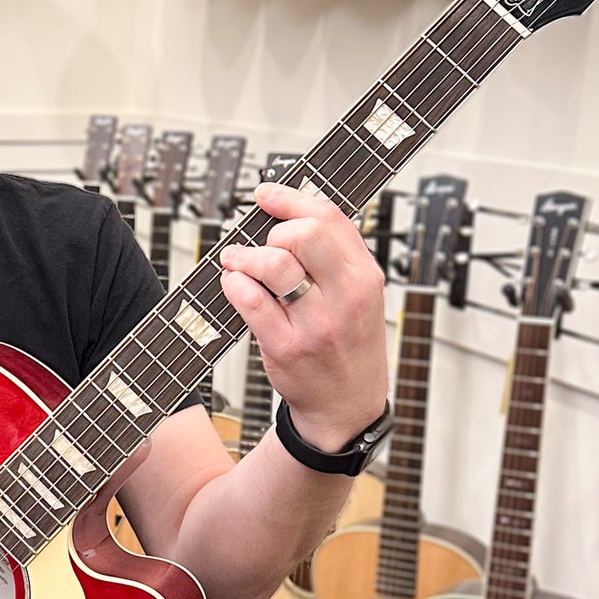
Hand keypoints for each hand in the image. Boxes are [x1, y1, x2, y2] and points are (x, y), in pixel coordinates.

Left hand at [218, 181, 388, 452]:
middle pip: (303, 235)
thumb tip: (290, 211)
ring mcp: (317, 324)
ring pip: (274, 265)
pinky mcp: (287, 347)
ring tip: (237, 261)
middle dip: (273, 230)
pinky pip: (250, 302)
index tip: (266, 194)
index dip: (290, 198)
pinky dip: (234, 285)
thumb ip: (333, 254)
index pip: (329, 218)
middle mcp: (346, 298)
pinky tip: (233, 284)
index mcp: (365, 276)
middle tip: (262, 243)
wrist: (347, 405)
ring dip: (246, 256)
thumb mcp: (359, 294)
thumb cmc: (348, 344)